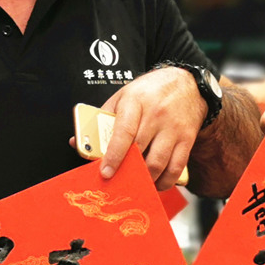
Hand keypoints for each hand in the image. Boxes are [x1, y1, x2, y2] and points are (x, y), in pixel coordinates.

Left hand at [102, 66, 204, 188]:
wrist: (187, 82)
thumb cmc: (151, 90)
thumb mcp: (123, 96)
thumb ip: (102, 119)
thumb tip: (77, 142)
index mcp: (136, 102)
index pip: (123, 132)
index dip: (114, 155)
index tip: (105, 172)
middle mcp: (156, 114)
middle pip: (140, 150)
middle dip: (127, 170)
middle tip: (117, 180)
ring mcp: (173, 127)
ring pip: (158, 163)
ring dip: (145, 178)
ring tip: (136, 182)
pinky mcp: (187, 138)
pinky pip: (176, 167)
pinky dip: (165, 181)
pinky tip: (156, 182)